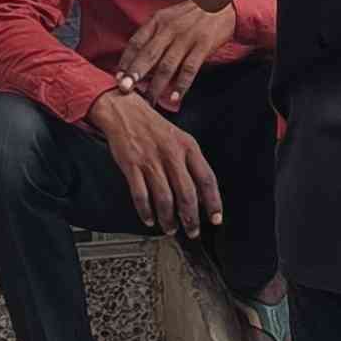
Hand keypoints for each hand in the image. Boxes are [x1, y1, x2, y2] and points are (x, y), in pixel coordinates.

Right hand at [92, 87, 222, 238]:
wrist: (125, 110)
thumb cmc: (153, 127)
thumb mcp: (179, 138)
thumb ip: (190, 164)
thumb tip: (200, 195)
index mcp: (187, 146)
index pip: (207, 179)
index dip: (213, 202)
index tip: (215, 219)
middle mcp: (171, 153)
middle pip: (187, 194)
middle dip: (191, 218)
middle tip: (192, 230)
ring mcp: (151, 160)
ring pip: (165, 198)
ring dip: (169, 219)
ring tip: (170, 228)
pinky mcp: (131, 165)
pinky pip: (141, 195)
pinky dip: (146, 211)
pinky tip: (149, 218)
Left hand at [114, 0, 238, 111]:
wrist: (221, 4)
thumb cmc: (191, 14)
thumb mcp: (169, 17)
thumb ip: (154, 35)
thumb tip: (139, 60)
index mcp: (158, 20)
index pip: (136, 42)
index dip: (126, 60)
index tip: (118, 76)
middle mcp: (169, 29)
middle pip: (148, 55)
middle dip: (135, 74)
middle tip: (125, 89)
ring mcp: (186, 38)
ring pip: (167, 66)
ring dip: (156, 86)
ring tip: (149, 100)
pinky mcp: (202, 46)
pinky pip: (189, 69)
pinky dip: (181, 85)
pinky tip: (174, 98)